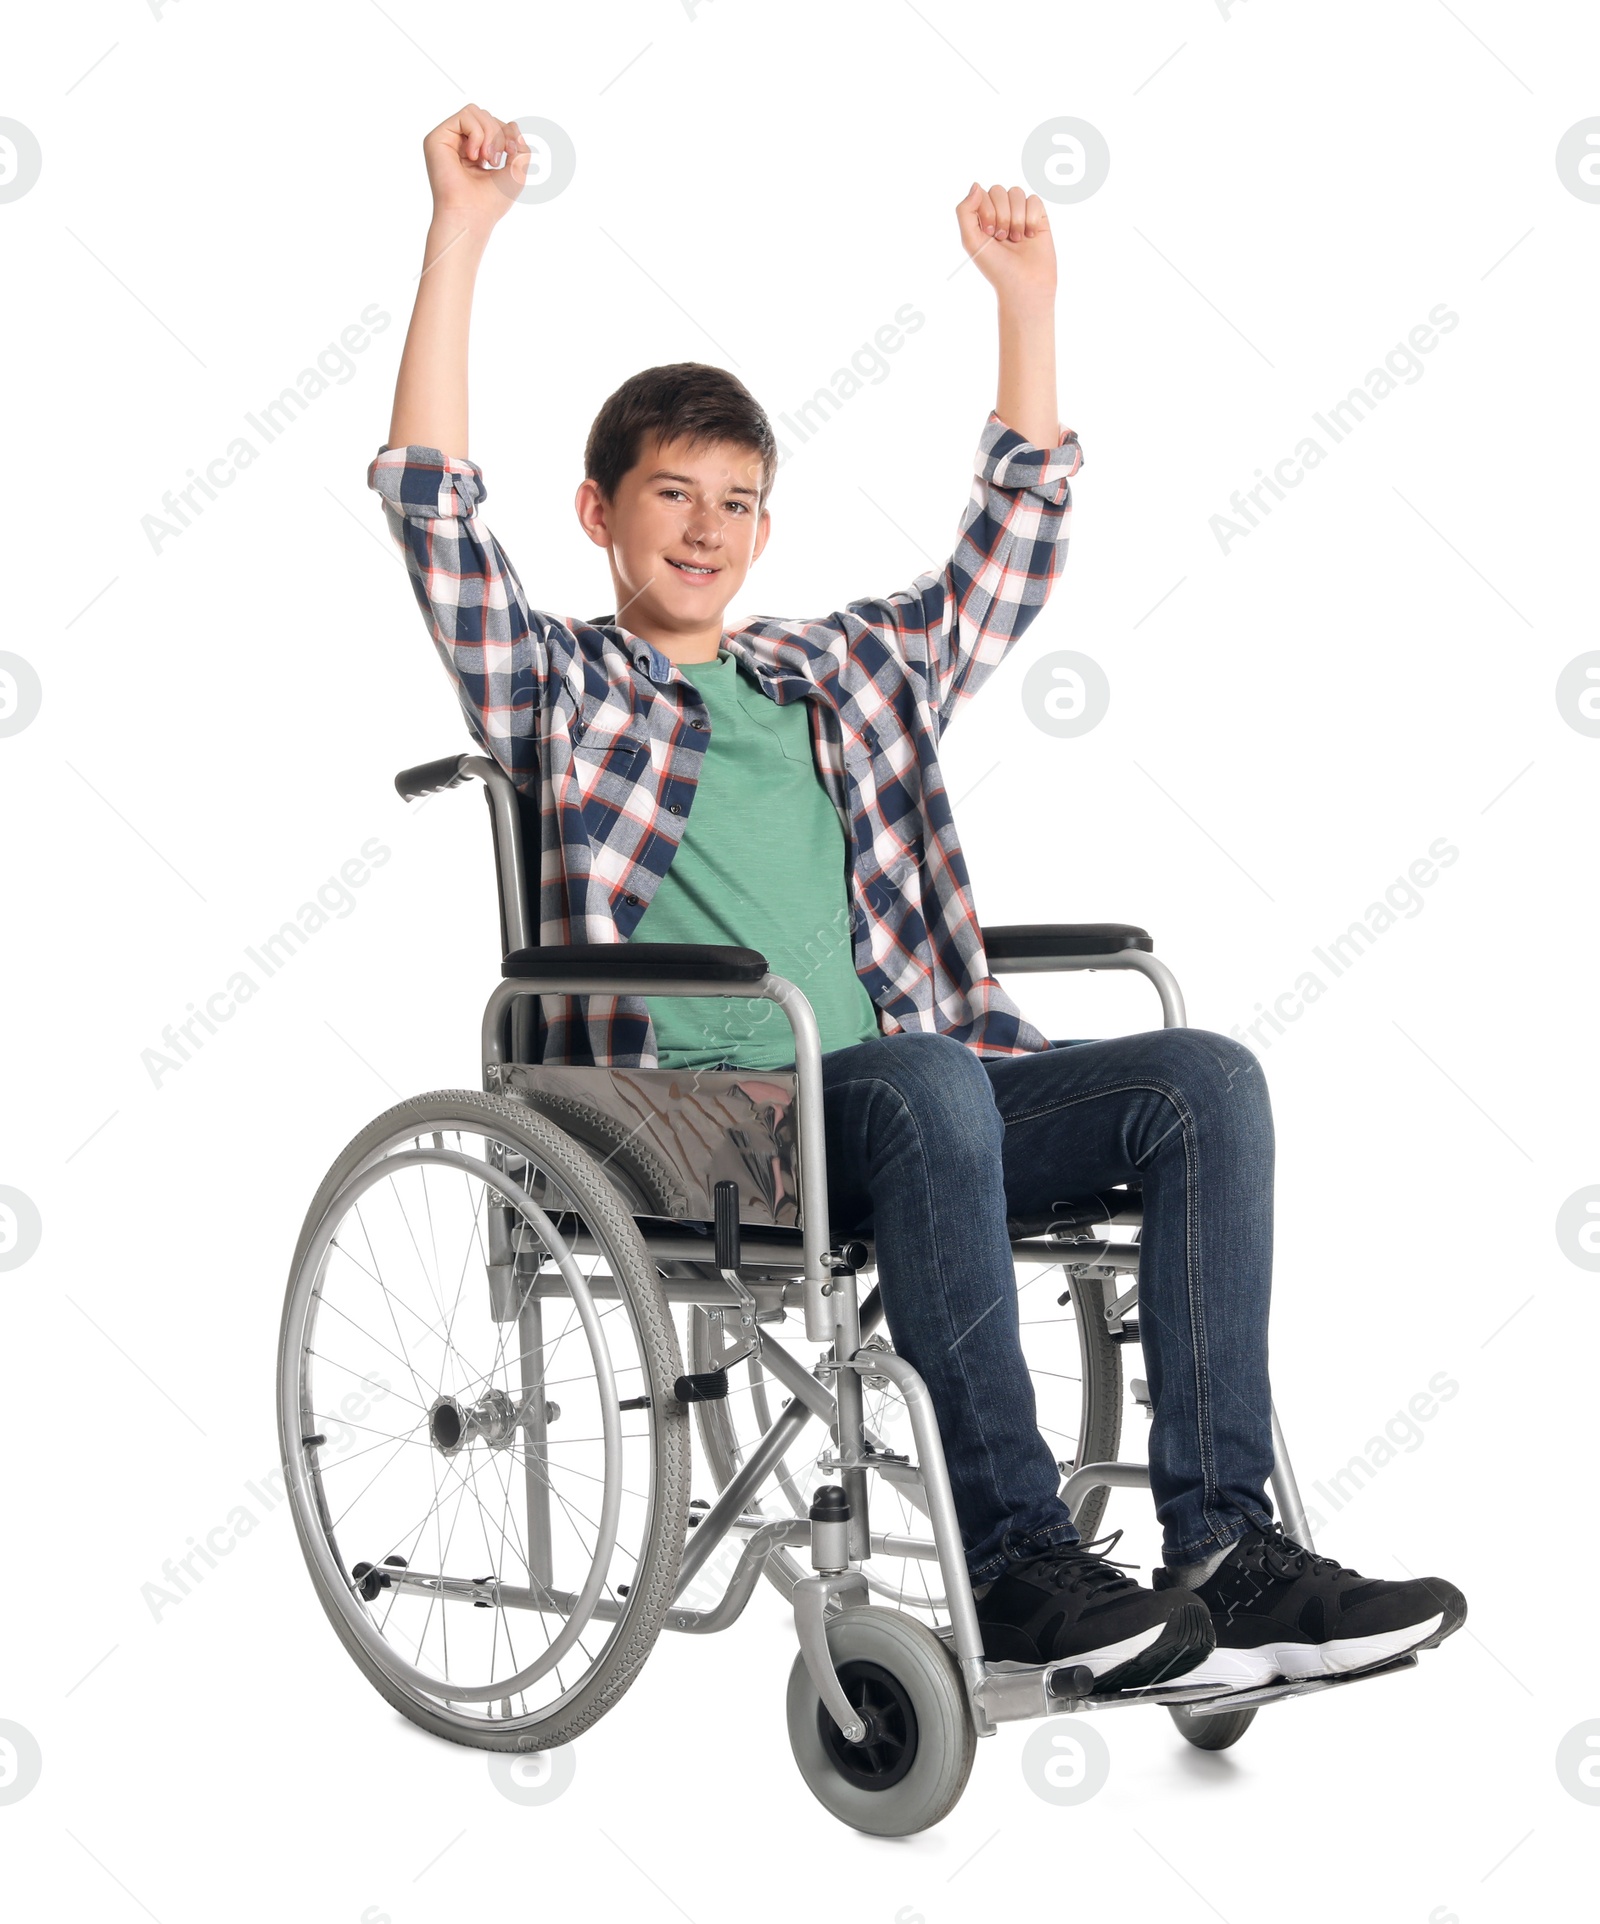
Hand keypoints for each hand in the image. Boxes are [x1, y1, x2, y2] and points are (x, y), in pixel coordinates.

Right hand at [422, 104, 531, 230]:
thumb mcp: (517, 170)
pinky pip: (465, 116)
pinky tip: (474, 156)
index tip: (513, 153)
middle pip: (486, 115)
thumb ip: (520, 146)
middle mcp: (460, 145)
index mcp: (477, 152)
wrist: (472, 215)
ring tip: (487, 159)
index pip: (494, 124)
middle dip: (499, 133)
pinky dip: (477, 133)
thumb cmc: (492, 200)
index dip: (508, 133)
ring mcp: (448, 141)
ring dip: (490, 133)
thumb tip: (512, 124)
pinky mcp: (437, 138)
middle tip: (496, 161)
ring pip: (475, 111)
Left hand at [955, 182, 1055, 306]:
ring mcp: (1020, 214)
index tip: (990, 234)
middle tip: (1003, 238)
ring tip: (1017, 239)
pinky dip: (1031, 218)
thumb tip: (976, 185)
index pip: (983, 194)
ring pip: (1017, 192)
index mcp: (983, 217)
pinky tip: (1030, 235)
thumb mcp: (970, 241)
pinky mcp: (1039, 217)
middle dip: (1002, 215)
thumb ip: (964, 211)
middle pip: (999, 190)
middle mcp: (1001, 213)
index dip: (987, 212)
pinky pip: (1034, 200)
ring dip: (1016, 218)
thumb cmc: (996, 267)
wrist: (1024, 285)